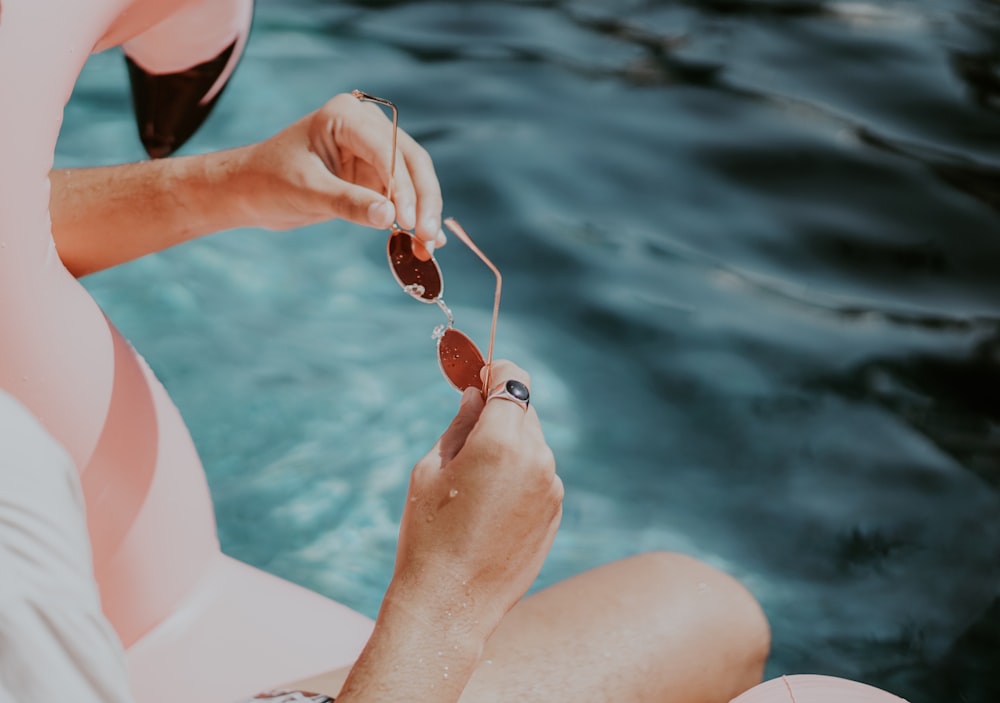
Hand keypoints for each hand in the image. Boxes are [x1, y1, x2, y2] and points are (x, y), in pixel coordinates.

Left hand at [236, 92, 445, 250]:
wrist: (251, 191)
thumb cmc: (269, 181)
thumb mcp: (306, 192)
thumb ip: (347, 202)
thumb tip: (390, 216)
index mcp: (346, 116)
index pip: (388, 148)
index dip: (402, 185)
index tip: (408, 220)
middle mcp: (367, 127)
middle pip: (412, 161)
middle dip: (423, 200)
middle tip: (428, 236)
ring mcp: (374, 151)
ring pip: (414, 180)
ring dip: (424, 212)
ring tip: (430, 245)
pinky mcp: (375, 175)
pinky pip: (404, 197)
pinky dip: (415, 217)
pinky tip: (428, 242)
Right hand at [390, 361, 562, 638]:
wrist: (450, 604)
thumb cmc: (429, 534)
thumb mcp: (431, 469)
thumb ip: (460, 425)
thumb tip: (476, 397)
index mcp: (502, 442)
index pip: (513, 380)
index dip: (496, 371)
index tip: (478, 375)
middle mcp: (537, 459)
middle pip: (524, 410)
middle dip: (500, 409)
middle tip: (468, 424)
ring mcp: (552, 488)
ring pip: (534, 444)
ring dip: (511, 444)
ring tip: (473, 478)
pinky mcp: (555, 512)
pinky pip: (540, 475)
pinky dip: (520, 473)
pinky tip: (490, 504)